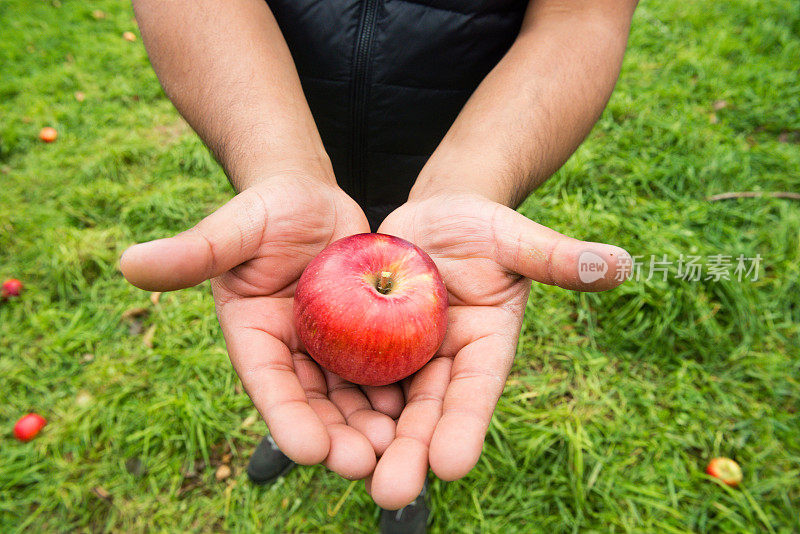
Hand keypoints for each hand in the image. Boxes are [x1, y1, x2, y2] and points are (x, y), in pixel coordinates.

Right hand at [120, 175, 404, 479]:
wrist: (313, 200)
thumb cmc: (268, 208)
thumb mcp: (236, 228)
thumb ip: (194, 250)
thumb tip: (128, 262)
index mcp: (253, 336)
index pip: (268, 384)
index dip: (285, 417)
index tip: (308, 450)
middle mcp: (291, 351)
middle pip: (313, 402)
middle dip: (336, 436)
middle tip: (365, 464)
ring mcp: (328, 346)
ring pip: (350, 394)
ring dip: (371, 424)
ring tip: (397, 450)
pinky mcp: (364, 335)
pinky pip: (381, 368)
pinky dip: (397, 391)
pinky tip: (421, 412)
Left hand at [366, 192, 630, 507]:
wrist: (431, 219)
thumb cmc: (480, 224)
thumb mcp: (513, 235)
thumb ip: (557, 257)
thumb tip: (622, 265)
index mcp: (485, 345)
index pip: (477, 389)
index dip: (466, 424)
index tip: (451, 463)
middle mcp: (444, 362)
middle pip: (428, 412)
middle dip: (411, 452)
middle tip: (389, 492)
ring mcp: (405, 357)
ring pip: (384, 406)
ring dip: (367, 440)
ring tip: (344, 470)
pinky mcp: (369, 346)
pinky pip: (350, 376)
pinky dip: (335, 400)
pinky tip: (313, 425)